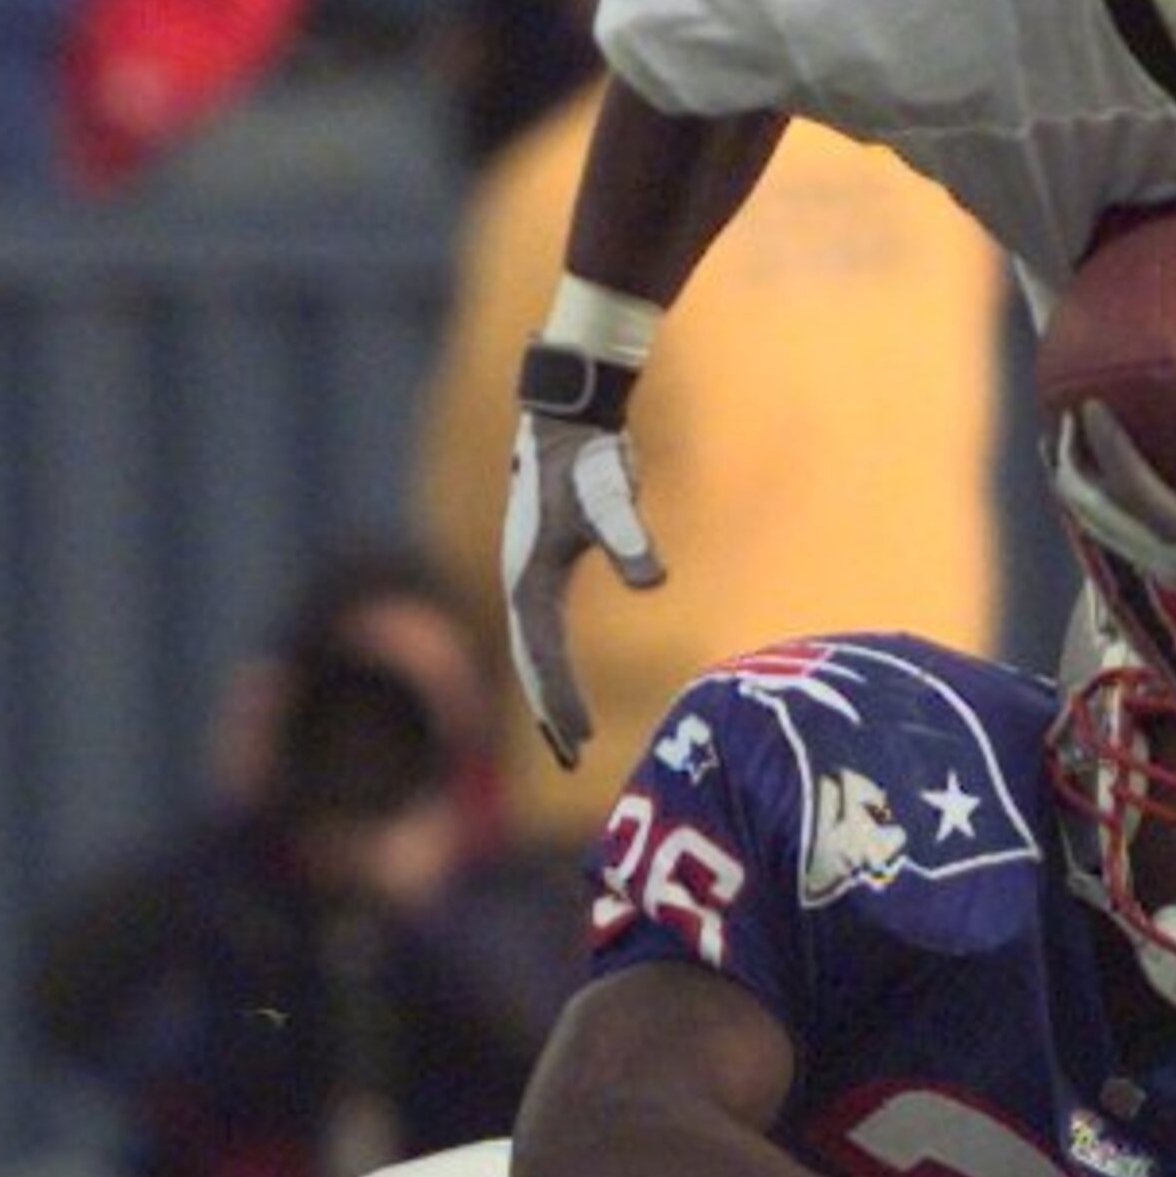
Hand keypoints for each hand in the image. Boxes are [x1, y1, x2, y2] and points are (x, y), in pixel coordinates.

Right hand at [503, 407, 663, 767]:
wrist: (566, 416)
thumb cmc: (587, 456)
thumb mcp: (610, 497)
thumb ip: (630, 538)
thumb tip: (654, 581)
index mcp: (527, 580)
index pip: (540, 657)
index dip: (560, 700)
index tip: (581, 741)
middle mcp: (521, 584)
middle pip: (528, 664)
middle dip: (547, 713)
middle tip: (569, 761)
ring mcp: (529, 577)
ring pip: (531, 652)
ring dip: (546, 694)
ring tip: (568, 736)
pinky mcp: (543, 567)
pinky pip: (543, 633)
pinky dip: (552, 665)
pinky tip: (565, 683)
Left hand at [1048, 388, 1175, 602]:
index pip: (1133, 488)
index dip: (1107, 446)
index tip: (1087, 404)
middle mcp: (1166, 560)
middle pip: (1095, 513)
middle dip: (1069, 467)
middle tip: (1055, 421)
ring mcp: (1159, 567)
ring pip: (1096, 526)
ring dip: (1073, 485)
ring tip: (1053, 442)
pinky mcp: (1161, 565)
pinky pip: (1113, 529)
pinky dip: (1094, 498)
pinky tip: (1088, 465)